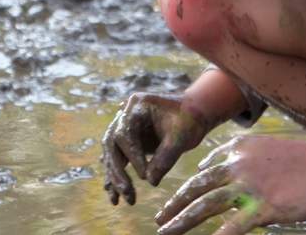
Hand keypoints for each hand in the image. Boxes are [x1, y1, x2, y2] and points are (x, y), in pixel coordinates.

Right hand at [101, 92, 216, 204]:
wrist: (194, 113)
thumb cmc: (190, 119)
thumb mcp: (182, 136)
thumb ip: (166, 157)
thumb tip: (151, 181)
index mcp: (137, 105)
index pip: (126, 133)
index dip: (132, 156)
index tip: (143, 176)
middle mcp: (125, 115)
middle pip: (111, 143)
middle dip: (117, 170)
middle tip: (127, 191)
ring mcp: (124, 128)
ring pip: (111, 154)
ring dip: (114, 177)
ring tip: (117, 200)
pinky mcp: (127, 143)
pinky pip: (117, 160)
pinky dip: (115, 177)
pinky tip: (114, 195)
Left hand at [154, 135, 305, 234]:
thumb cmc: (304, 160)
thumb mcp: (267, 149)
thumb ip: (240, 159)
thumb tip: (214, 172)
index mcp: (239, 148)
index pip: (206, 168)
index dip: (189, 186)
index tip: (177, 200)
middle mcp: (238, 164)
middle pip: (198, 187)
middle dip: (175, 204)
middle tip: (160, 217)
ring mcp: (249, 187)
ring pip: (205, 206)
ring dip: (182, 221)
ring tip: (166, 231)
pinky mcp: (263, 209)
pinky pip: (233, 227)